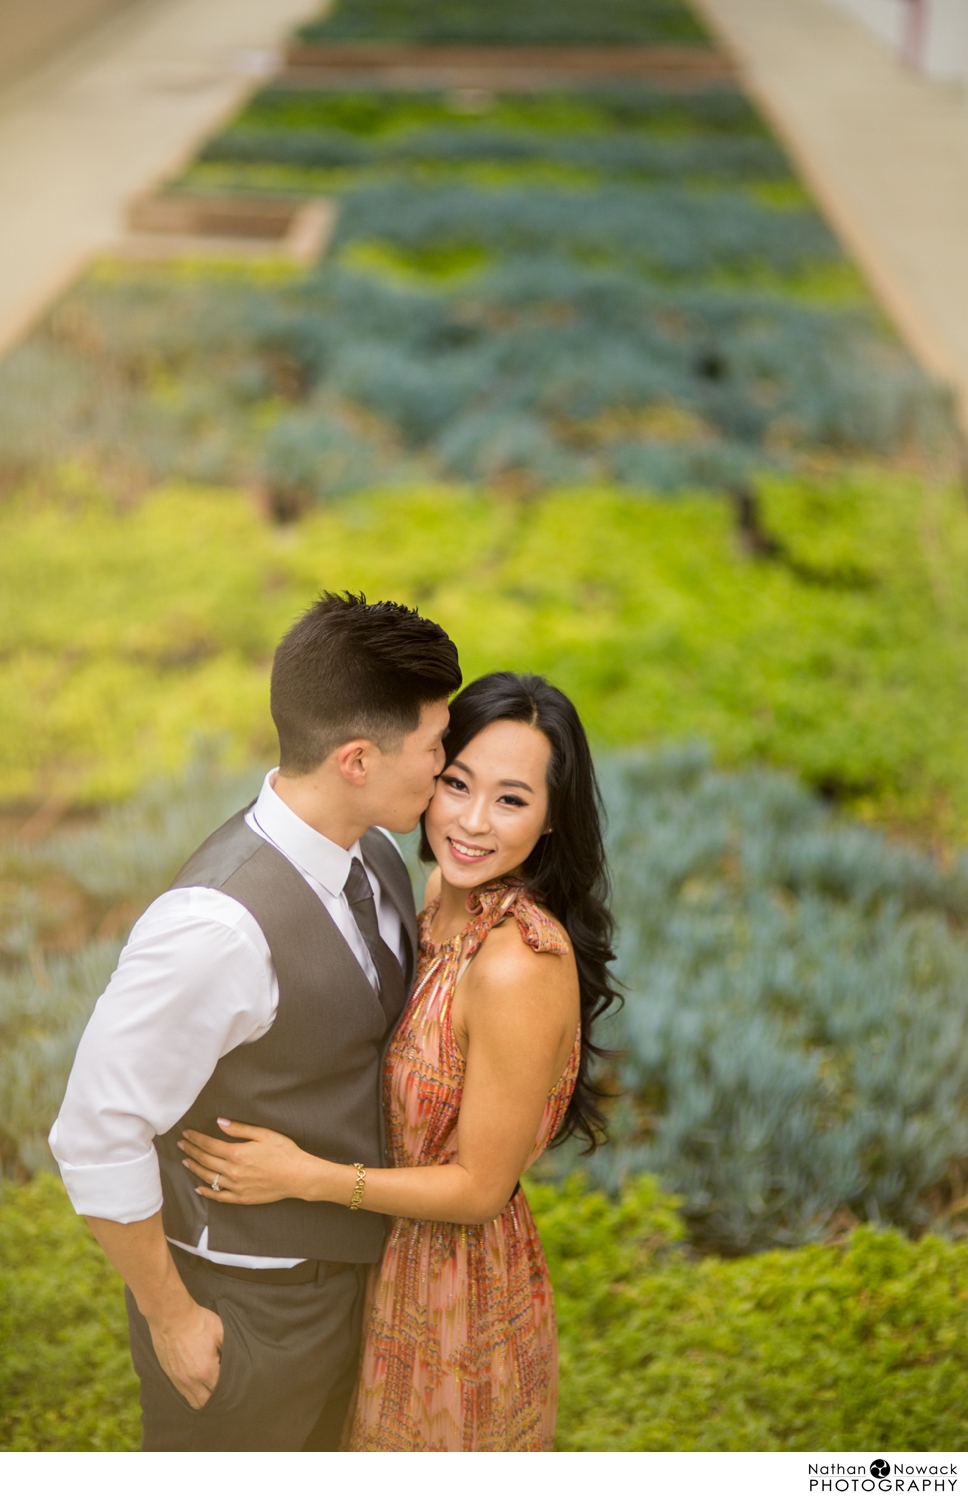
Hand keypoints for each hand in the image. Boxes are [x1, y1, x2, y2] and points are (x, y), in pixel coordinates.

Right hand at [149, 1300, 223, 1410]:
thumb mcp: (221, 1332)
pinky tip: (197, 1385)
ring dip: (202, 1399)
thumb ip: (229, 1349)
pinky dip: (191, 1393)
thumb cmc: (198, 1321)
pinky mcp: (169, 1374)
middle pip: (206, 1403)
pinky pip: (182, 1393)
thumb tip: (237, 1360)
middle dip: (216, 1400)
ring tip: (210, 1392)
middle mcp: (191, 1380)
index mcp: (206, 1371)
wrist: (171, 1316)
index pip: (220, 1392)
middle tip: (223, 1392)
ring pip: (192, 1401)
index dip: (229, 1390)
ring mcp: (178, 1379)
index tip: (234, 1387)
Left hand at [179, 1119, 314, 1204]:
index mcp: (237, 1153)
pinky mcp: (242, 1198)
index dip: (196, 1139)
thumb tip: (219, 1123)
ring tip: (186, 1162)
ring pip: (208, 1178)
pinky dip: (207, 1193)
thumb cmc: (284, 1152)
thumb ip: (239, 1129)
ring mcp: (236, 1187)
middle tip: (182, 1145)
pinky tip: (198, 1188)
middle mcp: (233, 1171)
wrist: (298, 1176)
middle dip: (191, 1151)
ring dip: (195, 1168)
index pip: (209, 1145)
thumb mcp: (264, 1134)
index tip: (187, 1134)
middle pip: (206, 1160)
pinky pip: (219, 1196)